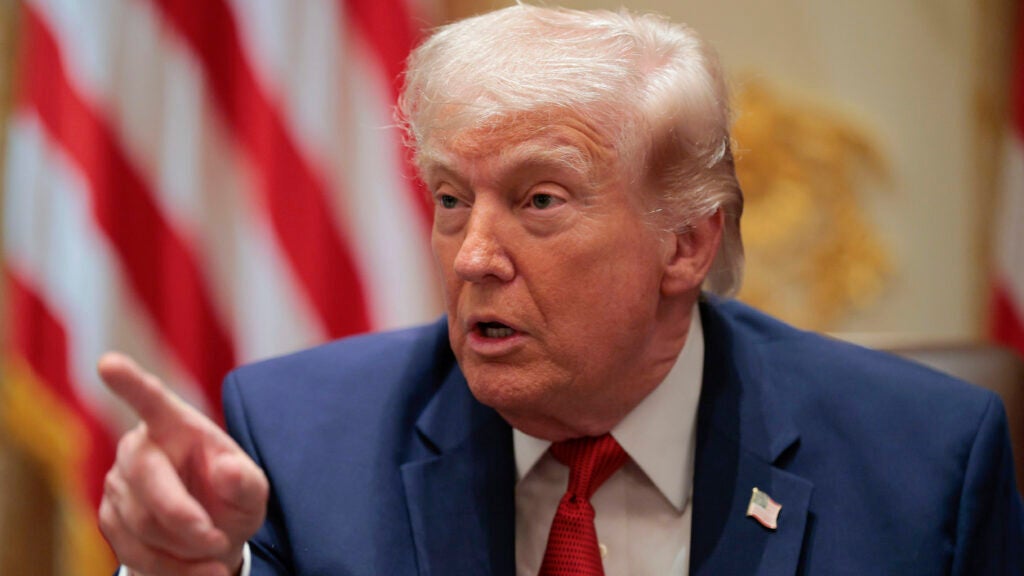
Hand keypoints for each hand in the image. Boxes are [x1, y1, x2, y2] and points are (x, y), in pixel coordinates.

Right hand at [97, 353, 267, 575]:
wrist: (213, 536)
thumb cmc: (232, 498)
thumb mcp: (252, 490)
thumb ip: (245, 481)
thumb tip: (226, 469)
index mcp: (176, 424)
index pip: (152, 400)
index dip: (130, 383)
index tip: (108, 364)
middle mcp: (138, 447)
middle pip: (149, 484)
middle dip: (186, 521)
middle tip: (219, 542)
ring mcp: (117, 483)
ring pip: (142, 526)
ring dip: (185, 549)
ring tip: (215, 552)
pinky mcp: (108, 517)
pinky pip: (134, 553)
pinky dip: (172, 569)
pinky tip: (200, 570)